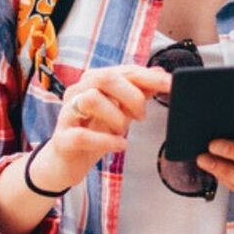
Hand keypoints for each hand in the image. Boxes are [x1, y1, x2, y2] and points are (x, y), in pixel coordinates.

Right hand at [34, 65, 171, 190]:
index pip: (123, 71)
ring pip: (91, 99)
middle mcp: (77, 92)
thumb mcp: (119, 111)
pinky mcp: (62, 139)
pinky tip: (119, 145)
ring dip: (115, 117)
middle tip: (141, 115)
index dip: (150, 77)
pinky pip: (82, 135)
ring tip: (122, 131)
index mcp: (92, 82)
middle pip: (104, 77)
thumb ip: (137, 92)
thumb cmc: (92, 132)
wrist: (65, 163)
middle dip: (131, 95)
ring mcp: (67, 115)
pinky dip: (106, 140)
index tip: (171, 84)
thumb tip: (160, 72)